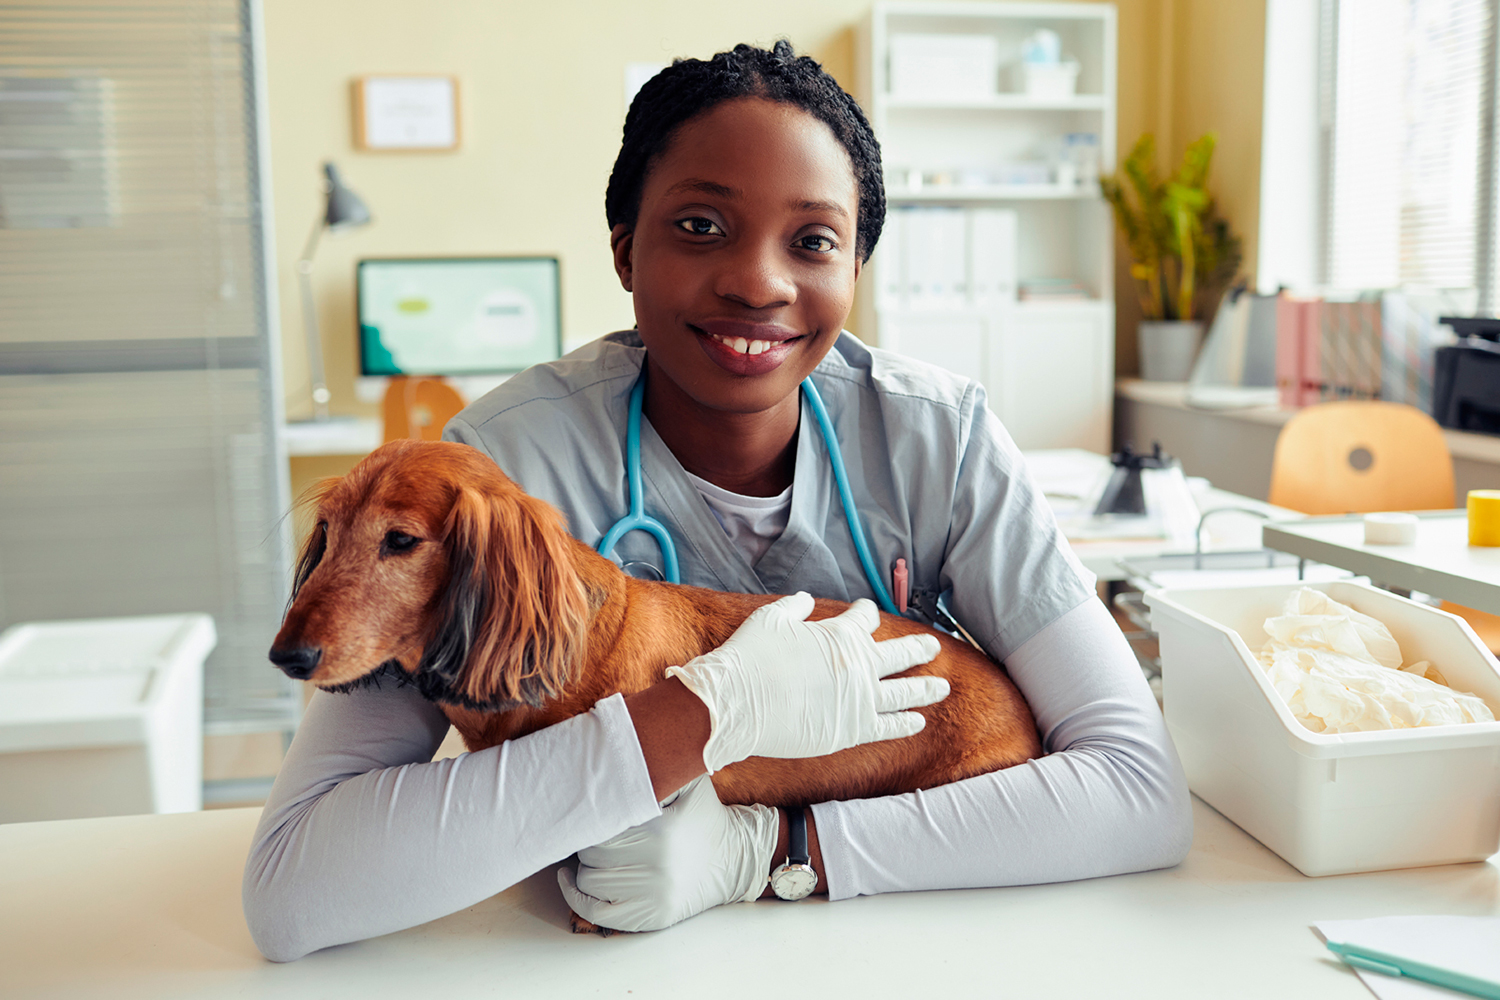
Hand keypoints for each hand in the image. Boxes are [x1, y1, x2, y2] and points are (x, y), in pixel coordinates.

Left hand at [558, 775, 777, 931]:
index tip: (593, 808)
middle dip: (589, 839)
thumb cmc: (702, 817)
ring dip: (587, 865)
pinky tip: (572, 880)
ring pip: (589, 880)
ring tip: (597, 852)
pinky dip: (577, 897)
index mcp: (662, 828)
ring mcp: (653, 895)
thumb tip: (624, 742)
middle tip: (599, 830)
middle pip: (591, 851)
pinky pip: (596, 913)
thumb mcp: (690, 783)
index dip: (594, 814)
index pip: (602, 822)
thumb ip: (661, 765)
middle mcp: (657, 864)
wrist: (733, 860)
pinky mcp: (650, 917)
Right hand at [666, 592, 947, 772]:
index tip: (868, 612)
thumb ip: (794, 608)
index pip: (864, 618)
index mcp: (841, 635)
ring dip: (925, 688)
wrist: (736, 702)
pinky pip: (889, 726)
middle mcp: (859, 665)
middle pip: (899, 654)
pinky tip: (917, 721)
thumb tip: (807, 599)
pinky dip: (905, 723)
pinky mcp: (853, 730)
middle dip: (918, 648)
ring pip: (905, 692)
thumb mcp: (770, 618)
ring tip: (942, 687)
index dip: (866, 612)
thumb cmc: (749, 658)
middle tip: (933, 646)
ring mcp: (861, 699)